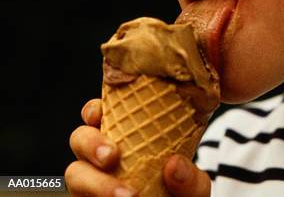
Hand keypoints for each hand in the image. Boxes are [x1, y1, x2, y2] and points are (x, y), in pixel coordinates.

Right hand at [66, 99, 211, 196]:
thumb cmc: (183, 196)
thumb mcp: (194, 187)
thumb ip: (190, 179)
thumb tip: (174, 165)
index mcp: (126, 138)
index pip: (100, 114)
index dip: (94, 109)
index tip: (99, 112)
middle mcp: (104, 158)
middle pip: (79, 139)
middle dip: (90, 143)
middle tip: (112, 156)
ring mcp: (93, 183)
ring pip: (74, 174)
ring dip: (95, 182)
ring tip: (127, 195)